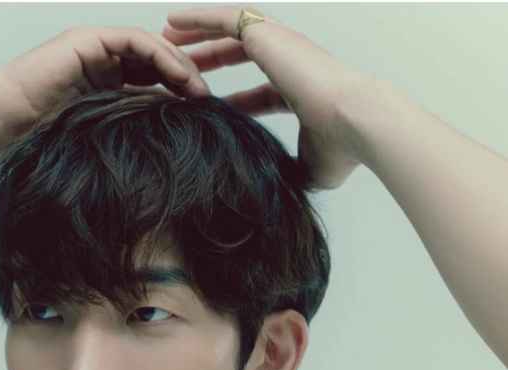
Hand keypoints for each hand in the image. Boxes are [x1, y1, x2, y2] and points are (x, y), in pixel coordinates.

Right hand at [0, 24, 211, 162]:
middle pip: (156, 62)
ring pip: (151, 47)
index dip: (178, 95)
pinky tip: (180, 78)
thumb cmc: (37, 141)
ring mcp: (94, 48)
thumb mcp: (94, 140)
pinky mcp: (88, 41)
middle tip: (210, 102)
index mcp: (102, 85)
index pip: (150, 83)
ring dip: (180, 65)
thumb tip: (157, 156)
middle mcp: (101, 62)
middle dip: (186, 78)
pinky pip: (134, 41)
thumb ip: (122, 135)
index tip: (201, 118)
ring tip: (200, 92)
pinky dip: (161, 55)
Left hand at [162, 4, 372, 189]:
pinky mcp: (267, 35)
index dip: (235, 100)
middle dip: (209, 58)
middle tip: (178, 64)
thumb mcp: (309, 169)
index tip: (211, 108)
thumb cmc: (341, 149)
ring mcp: (280, 44)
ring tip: (167, 32)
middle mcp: (290, 61)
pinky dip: (198, 18)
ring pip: (230, 30)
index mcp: (300, 90)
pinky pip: (225, 19)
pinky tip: (172, 21)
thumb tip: (279, 200)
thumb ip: (290, 173)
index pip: (261, 92)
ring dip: (198, 32)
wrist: (355, 123)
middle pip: (240, 55)